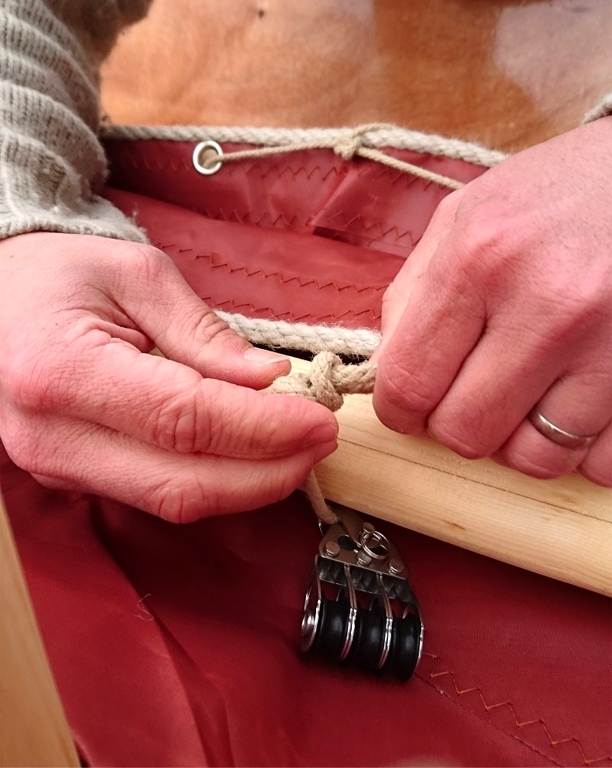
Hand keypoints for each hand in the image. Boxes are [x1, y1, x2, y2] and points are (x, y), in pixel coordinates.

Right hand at [0, 233, 337, 520]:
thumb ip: (205, 335)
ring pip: (172, 502)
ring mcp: (57, 465)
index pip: (185, 420)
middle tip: (320, 442)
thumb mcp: (139, 276)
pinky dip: (213, 483)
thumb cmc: (62, 274)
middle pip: (183, 483)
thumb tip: (268, 381)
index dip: (264, 428)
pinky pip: (154, 495)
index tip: (319, 420)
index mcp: (64, 371)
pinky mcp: (71, 476)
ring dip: (247, 484)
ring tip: (296, 450)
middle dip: (267, 472)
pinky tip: (249, 458)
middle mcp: (53, 436)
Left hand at [373, 117, 611, 485]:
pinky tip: (574, 404)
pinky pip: (600, 461)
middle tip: (471, 394)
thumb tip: (384, 374)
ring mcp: (609, 343)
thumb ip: (411, 296)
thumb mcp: (462, 217)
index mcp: (479, 259)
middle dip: (457, 425)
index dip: (399, 411)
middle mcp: (546, 306)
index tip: (410, 407)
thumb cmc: (549, 196)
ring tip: (526, 396)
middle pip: (466, 433)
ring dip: (520, 440)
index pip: (409, 383)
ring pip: (535, 458)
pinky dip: (580, 447)